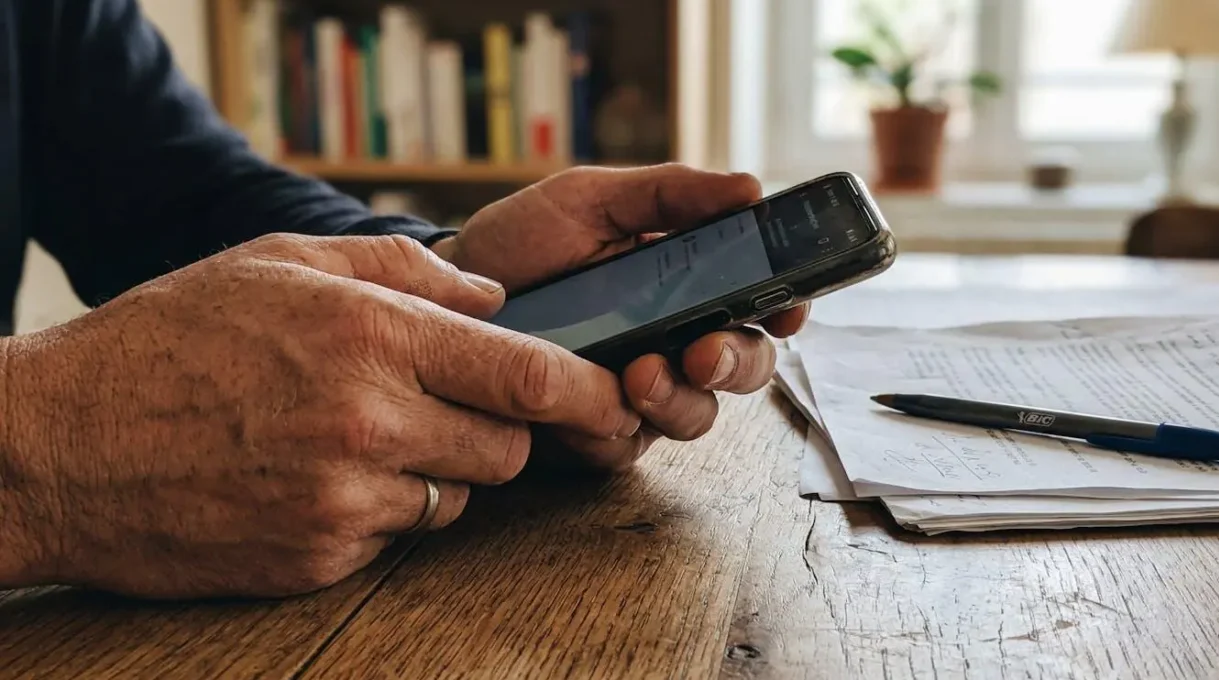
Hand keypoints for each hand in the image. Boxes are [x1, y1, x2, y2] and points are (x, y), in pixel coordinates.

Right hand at [0, 233, 641, 597]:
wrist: (55, 448)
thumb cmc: (166, 339)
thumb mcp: (276, 260)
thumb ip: (401, 267)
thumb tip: (494, 296)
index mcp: (368, 334)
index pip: (527, 375)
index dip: (586, 391)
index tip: (612, 398)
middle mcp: (368, 421)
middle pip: (509, 446)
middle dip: (500, 429)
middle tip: (449, 406)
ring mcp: (344, 500)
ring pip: (458, 495)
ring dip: (437, 470)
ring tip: (358, 436)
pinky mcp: (318, 559)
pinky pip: (395, 536)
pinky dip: (380, 511)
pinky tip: (314, 478)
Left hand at [432, 164, 809, 468]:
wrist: (444, 294)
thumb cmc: (523, 242)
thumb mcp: (592, 200)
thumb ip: (670, 194)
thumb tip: (750, 187)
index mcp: (688, 283)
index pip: (759, 301)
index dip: (787, 308)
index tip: (788, 308)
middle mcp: (675, 341)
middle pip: (744, 367)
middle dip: (737, 363)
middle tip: (704, 352)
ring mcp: (638, 391)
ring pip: (695, 416)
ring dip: (679, 400)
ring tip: (639, 375)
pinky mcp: (595, 433)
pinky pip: (626, 447)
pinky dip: (613, 429)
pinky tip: (585, 407)